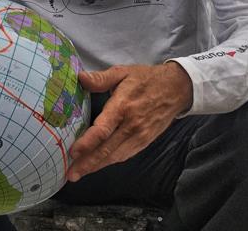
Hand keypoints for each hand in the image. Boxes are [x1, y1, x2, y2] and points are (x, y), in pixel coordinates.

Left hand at [67, 62, 192, 181]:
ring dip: (97, 166)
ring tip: (79, 173)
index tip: (73, 152)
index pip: (103, 130)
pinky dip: (110, 162)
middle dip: (87, 163)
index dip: (87, 143)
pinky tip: (98, 165)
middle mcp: (132, 125)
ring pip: (115, 156)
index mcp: (123, 106)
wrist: (176, 89)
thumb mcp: (122, 72)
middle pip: (107, 149)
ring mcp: (140, 136)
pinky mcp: (145, 141)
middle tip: (70, 174)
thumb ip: (101, 78)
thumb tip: (80, 78)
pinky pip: (125, 155)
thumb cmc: (146, 79)